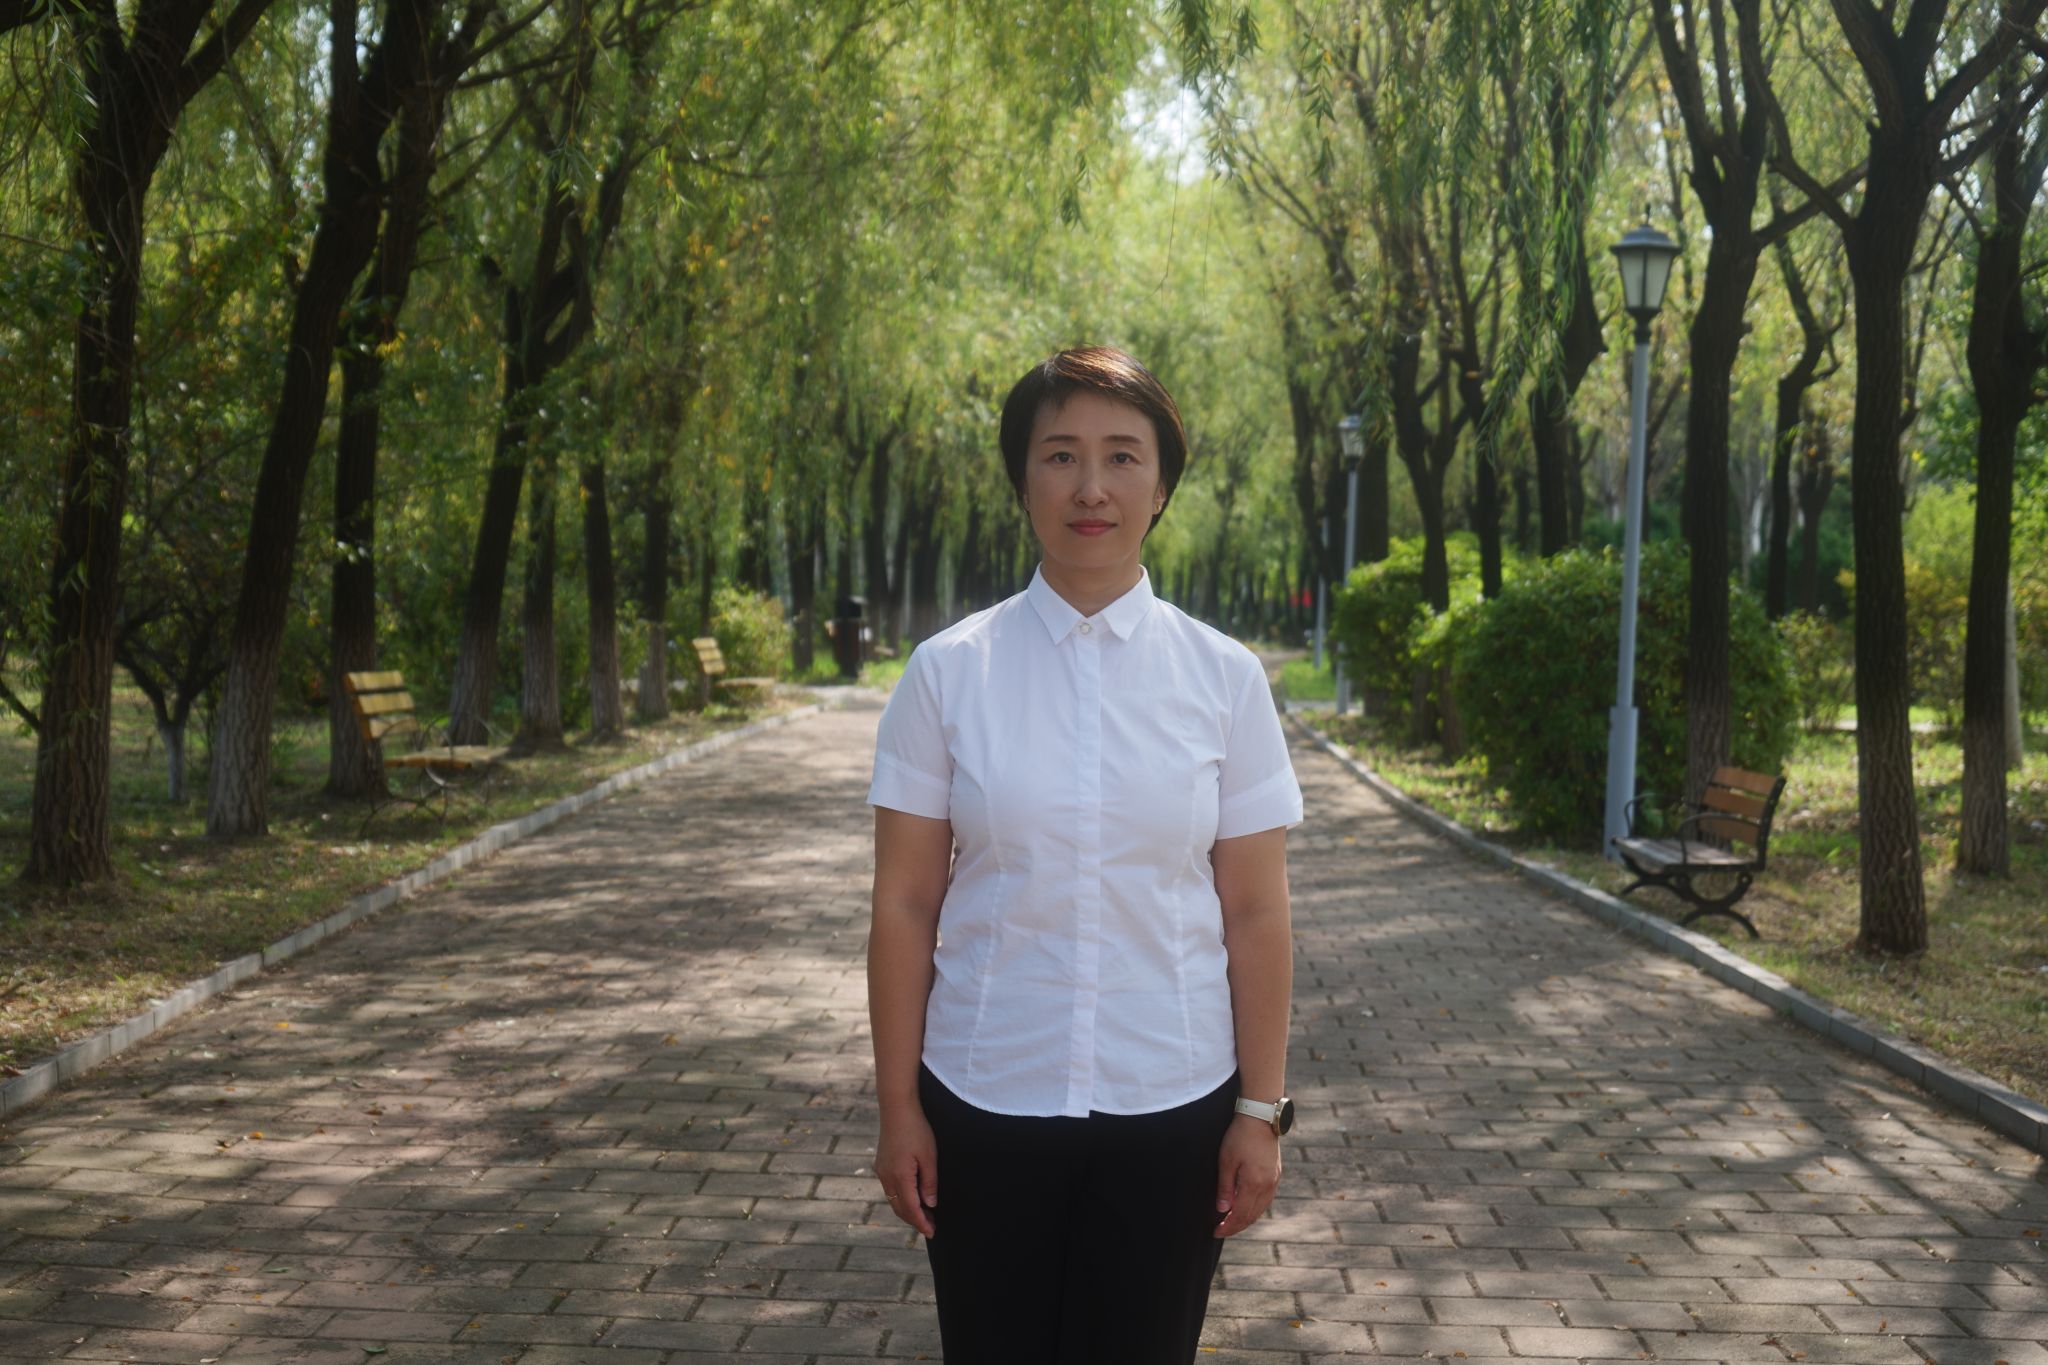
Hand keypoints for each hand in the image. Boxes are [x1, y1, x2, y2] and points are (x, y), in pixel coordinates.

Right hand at [875, 1106, 938, 1237]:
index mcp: (900, 1177)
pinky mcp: (881, 1165)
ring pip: (893, 1200)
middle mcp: (887, 1177)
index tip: (932, 1233)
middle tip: (931, 1227)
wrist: (897, 1108)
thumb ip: (929, 1183)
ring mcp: (882, 1171)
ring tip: (924, 1216)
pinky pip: (890, 1190)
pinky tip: (912, 1198)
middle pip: (900, 1208)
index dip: (921, 1223)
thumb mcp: (929, 1156)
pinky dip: (901, 1199)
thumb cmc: (916, 1130)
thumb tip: (930, 1205)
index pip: (911, 1209)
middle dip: (915, 1220)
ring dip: (908, 1210)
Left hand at [1213, 1114, 1280, 1237]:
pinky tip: (1247, 1208)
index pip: (1240, 1214)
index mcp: (1254, 1184)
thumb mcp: (1226, 1161)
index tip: (1216, 1232)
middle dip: (1236, 1226)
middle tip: (1221, 1230)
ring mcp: (1274, 1180)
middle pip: (1252, 1215)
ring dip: (1246, 1219)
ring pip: (1260, 1209)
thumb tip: (1222, 1209)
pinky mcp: (1276, 1174)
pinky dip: (1255, 1208)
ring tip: (1232, 1222)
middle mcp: (1267, 1186)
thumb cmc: (1239, 1137)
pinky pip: (1266, 1199)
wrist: (1260, 1118)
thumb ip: (1225, 1187)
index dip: (1228, 1226)